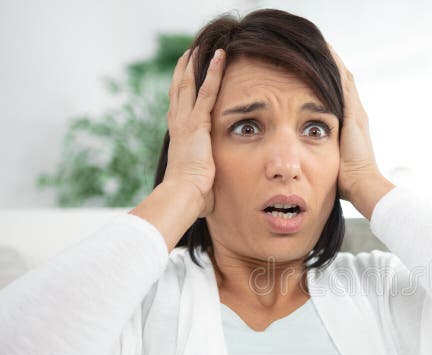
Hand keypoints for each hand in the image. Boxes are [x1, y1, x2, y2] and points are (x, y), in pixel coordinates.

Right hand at [163, 47, 226, 217]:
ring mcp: (186, 122)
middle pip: (180, 91)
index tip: (185, 79)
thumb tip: (209, 196)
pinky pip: (207, 91)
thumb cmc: (191, 198)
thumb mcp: (199, 185)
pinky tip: (220, 57)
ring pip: (191, 85)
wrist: (182, 196)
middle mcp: (178, 126)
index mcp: (179, 139)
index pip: (180, 109)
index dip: (182, 92)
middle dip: (185, 72)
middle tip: (189, 54)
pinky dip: (214, 72)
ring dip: (199, 65)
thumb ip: (205, 182)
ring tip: (204, 47)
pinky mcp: (197, 122)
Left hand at [327, 44, 384, 202]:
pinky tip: (327, 54)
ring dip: (334, 61)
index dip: (332, 80)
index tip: (318, 67)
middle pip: (345, 82)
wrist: (362, 184)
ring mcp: (357, 113)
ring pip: (345, 79)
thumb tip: (306, 157)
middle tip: (320, 46)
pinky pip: (344, 85)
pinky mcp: (354, 115)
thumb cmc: (346, 181)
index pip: (341, 95)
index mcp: (352, 125)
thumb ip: (324, 153)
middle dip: (333, 65)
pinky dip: (336, 69)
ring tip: (323, 43)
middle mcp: (357, 115)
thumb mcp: (332, 161)